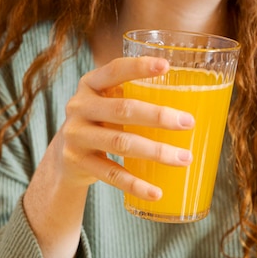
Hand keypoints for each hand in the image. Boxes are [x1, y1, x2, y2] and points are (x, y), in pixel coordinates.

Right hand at [55, 56, 194, 200]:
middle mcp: (79, 106)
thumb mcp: (108, 100)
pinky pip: (111, 175)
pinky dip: (136, 185)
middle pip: (123, 109)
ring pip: (121, 143)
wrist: (63, 155)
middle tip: (188, 122)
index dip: (139, 67)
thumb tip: (192, 94)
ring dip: (156, 151)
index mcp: (90, 83)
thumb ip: (134, 93)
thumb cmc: (101, 120)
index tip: (167, 66)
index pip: (114, 70)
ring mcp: (76, 135)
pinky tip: (157, 191)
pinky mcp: (77, 163)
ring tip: (185, 158)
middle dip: (158, 116)